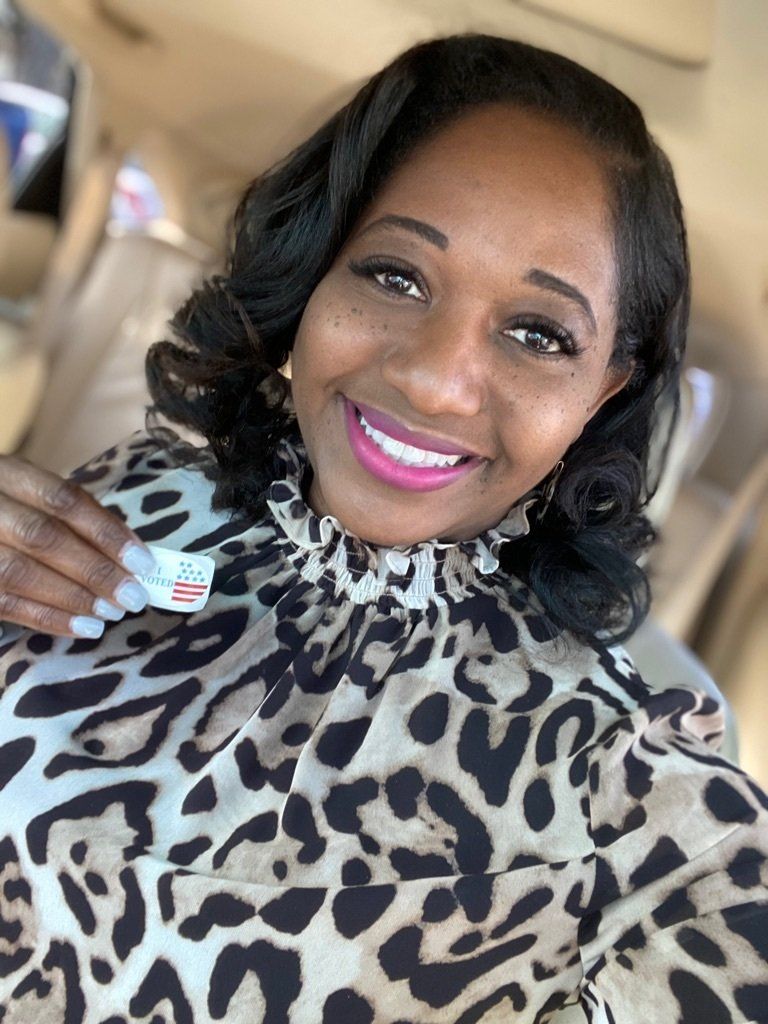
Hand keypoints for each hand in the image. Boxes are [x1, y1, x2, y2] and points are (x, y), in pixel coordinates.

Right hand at [0, 455, 154, 638]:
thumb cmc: (13, 511)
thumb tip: (131, 557)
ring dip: (73, 598)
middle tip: (133, 596)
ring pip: (18, 572)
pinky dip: (47, 618)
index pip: (63, 499)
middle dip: (94, 570)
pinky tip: (82, 628)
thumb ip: (77, 520)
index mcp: (7, 473)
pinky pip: (4, 603)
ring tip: (111, 614)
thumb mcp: (36, 497)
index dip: (106, 531)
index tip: (143, 561)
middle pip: (41, 536)